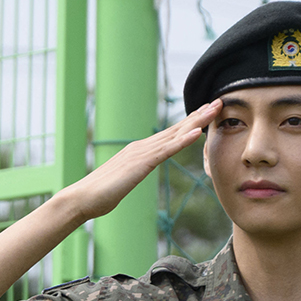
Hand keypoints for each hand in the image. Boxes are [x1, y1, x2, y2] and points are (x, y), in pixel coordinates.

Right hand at [61, 99, 220, 223]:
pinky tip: (198, 133)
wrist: (82, 198)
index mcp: (138, 151)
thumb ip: (131, 175)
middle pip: (175, 129)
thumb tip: (133, 176)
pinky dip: (183, 141)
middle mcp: (141, 147)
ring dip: (196, 122)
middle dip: (198, 115)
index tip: (205, 113)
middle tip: (218, 102)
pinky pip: (166, 151)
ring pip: (174, 135)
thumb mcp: (122, 181)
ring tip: (214, 109)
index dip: (188, 123)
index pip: (168, 135)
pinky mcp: (141, 164)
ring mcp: (141, 154)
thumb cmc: (98, 195)